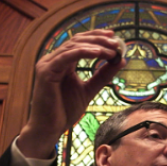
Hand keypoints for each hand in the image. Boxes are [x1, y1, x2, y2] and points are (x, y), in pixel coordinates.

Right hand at [18, 29, 126, 157]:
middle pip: (77, 40)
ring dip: (95, 45)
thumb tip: (120, 61)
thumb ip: (103, 75)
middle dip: (99, 39)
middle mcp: (53, 59)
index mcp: (61, 62)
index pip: (79, 42)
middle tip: (116, 42)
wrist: (49, 129)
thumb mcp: (89, 89)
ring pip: (73, 46)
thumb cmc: (65, 111)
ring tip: (112, 49)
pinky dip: (84, 52)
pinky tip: (98, 53)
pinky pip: (67, 56)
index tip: (114, 37)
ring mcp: (47, 64)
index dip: (97, 36)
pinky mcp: (46, 71)